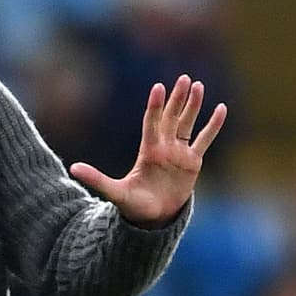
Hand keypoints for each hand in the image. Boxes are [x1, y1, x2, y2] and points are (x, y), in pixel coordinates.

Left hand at [69, 75, 225, 226]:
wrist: (153, 217)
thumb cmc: (133, 204)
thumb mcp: (114, 192)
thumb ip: (96, 179)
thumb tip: (73, 168)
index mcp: (148, 151)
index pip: (152, 123)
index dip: (156, 107)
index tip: (158, 88)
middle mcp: (164, 147)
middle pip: (171, 118)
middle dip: (177, 99)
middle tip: (183, 78)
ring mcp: (179, 153)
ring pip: (187, 123)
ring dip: (193, 106)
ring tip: (198, 85)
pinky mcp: (193, 162)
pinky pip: (204, 139)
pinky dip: (213, 125)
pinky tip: (221, 108)